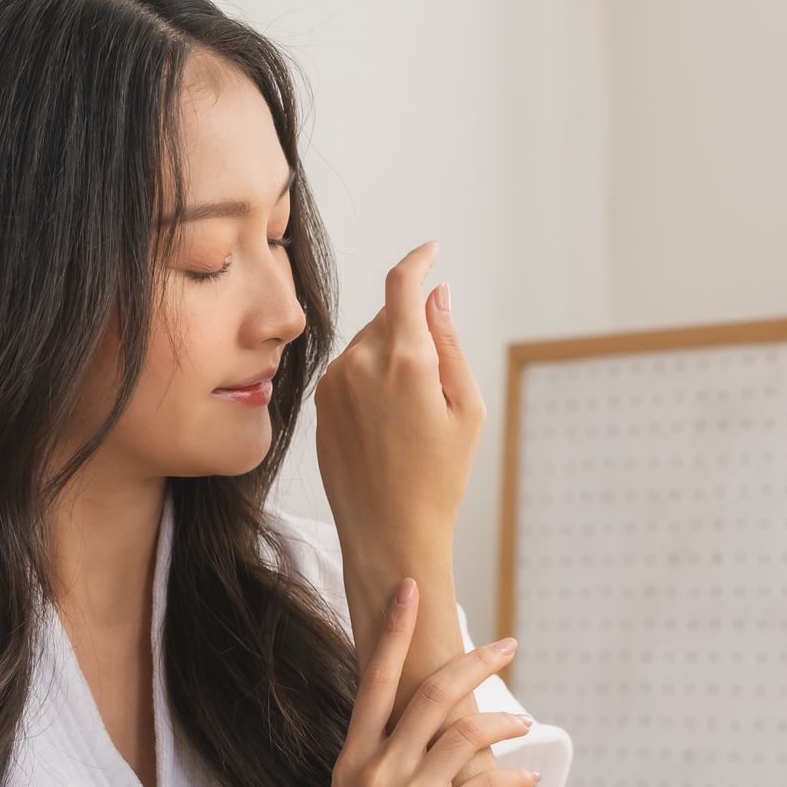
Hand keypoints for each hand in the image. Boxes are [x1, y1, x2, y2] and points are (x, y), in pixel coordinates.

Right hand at [287, 579, 538, 786]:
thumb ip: (355, 786)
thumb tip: (368, 771)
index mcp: (350, 764)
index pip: (372, 681)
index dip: (393, 631)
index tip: (411, 590)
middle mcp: (378, 770)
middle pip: (431, 693)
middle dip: (474, 660)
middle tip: (507, 644)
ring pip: (467, 733)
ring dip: (504, 722)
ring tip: (525, 722)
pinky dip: (513, 777)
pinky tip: (527, 778)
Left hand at [313, 241, 485, 570]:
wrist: (389, 533)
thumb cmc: (438, 478)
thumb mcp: (467, 410)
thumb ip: (450, 344)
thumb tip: (437, 295)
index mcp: (404, 360)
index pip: (402, 283)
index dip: (419, 259)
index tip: (431, 252)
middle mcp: (360, 363)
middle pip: (389, 318)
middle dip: (414, 332)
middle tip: (435, 390)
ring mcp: (334, 383)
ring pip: (368, 345)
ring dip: (391, 359)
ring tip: (409, 419)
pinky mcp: (320, 404)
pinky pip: (349, 372)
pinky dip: (370, 381)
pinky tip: (385, 428)